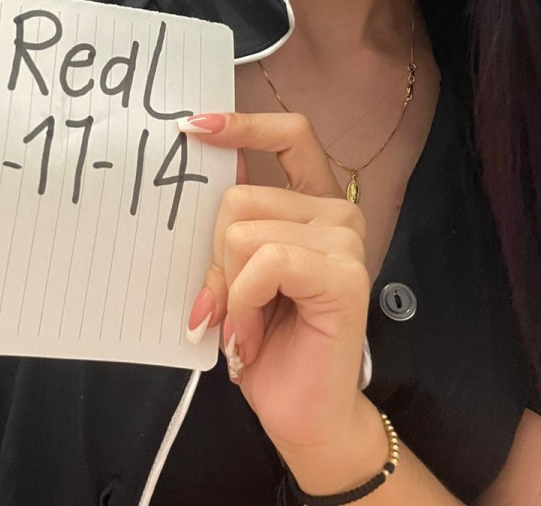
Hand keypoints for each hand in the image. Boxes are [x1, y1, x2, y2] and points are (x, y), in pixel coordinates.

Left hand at [178, 110, 370, 457]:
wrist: (302, 415)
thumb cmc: (266, 342)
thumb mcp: (236, 272)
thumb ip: (232, 225)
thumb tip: (197, 171)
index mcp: (313, 202)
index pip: (290, 134)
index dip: (244, 125)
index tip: (195, 126)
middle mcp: (337, 213)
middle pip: (239, 195)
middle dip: (214, 256)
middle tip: (224, 307)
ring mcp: (346, 241)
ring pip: (244, 230)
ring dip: (229, 290)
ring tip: (245, 326)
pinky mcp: (344, 275)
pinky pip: (265, 262)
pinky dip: (245, 302)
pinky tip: (253, 335)